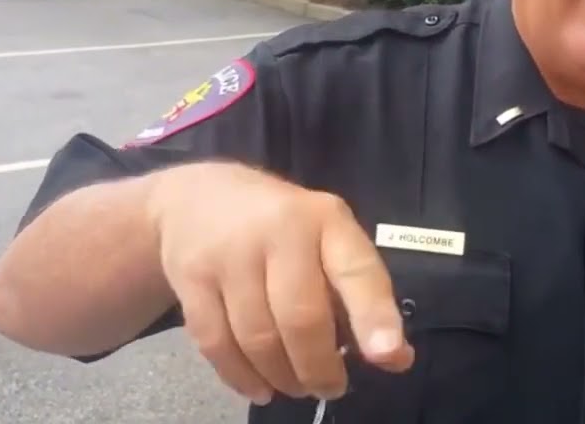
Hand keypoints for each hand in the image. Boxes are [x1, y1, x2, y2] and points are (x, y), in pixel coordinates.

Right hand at [150, 163, 413, 404]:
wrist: (194, 197)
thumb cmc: (279, 225)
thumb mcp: (326, 237)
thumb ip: (360, 292)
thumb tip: (395, 359)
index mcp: (324, 219)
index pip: (355, 270)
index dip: (374, 316)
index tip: (388, 355)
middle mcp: (277, 231)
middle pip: (300, 317)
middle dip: (319, 368)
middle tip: (330, 387)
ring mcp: (228, 254)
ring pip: (257, 338)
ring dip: (282, 377)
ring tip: (296, 385)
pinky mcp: (190, 277)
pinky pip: (216, 343)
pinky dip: (241, 377)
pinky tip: (260, 387)